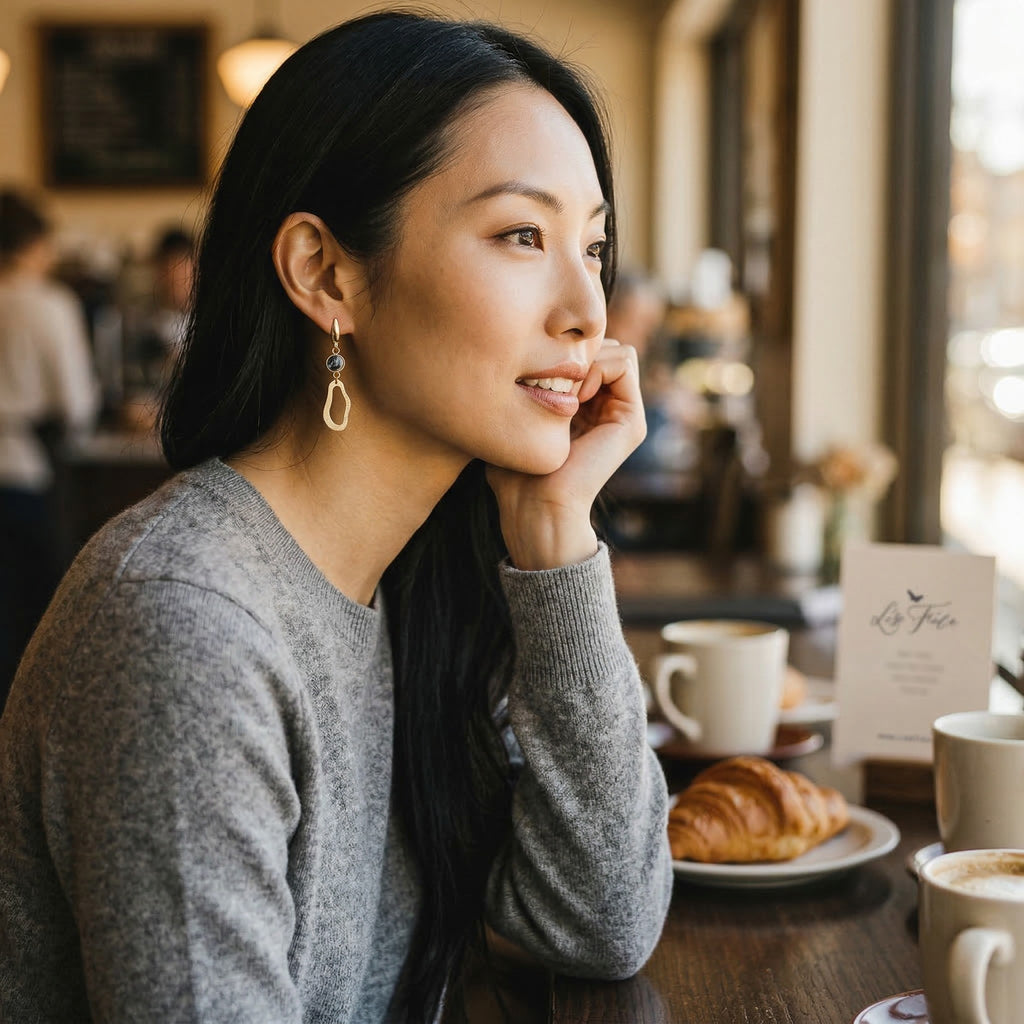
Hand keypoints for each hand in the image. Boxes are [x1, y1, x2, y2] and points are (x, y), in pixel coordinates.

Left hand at [487, 338, 645, 569]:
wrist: (535, 506)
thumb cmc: (515, 469)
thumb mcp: (518, 418)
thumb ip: (529, 387)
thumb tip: (517, 352)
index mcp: (586, 407)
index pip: (588, 350)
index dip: (564, 351)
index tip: (539, 376)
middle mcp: (609, 408)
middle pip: (607, 345)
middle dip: (579, 352)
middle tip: (553, 381)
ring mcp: (624, 414)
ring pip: (619, 350)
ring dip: (588, 359)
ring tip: (565, 391)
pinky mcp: (632, 421)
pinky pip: (626, 362)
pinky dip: (599, 367)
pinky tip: (577, 395)